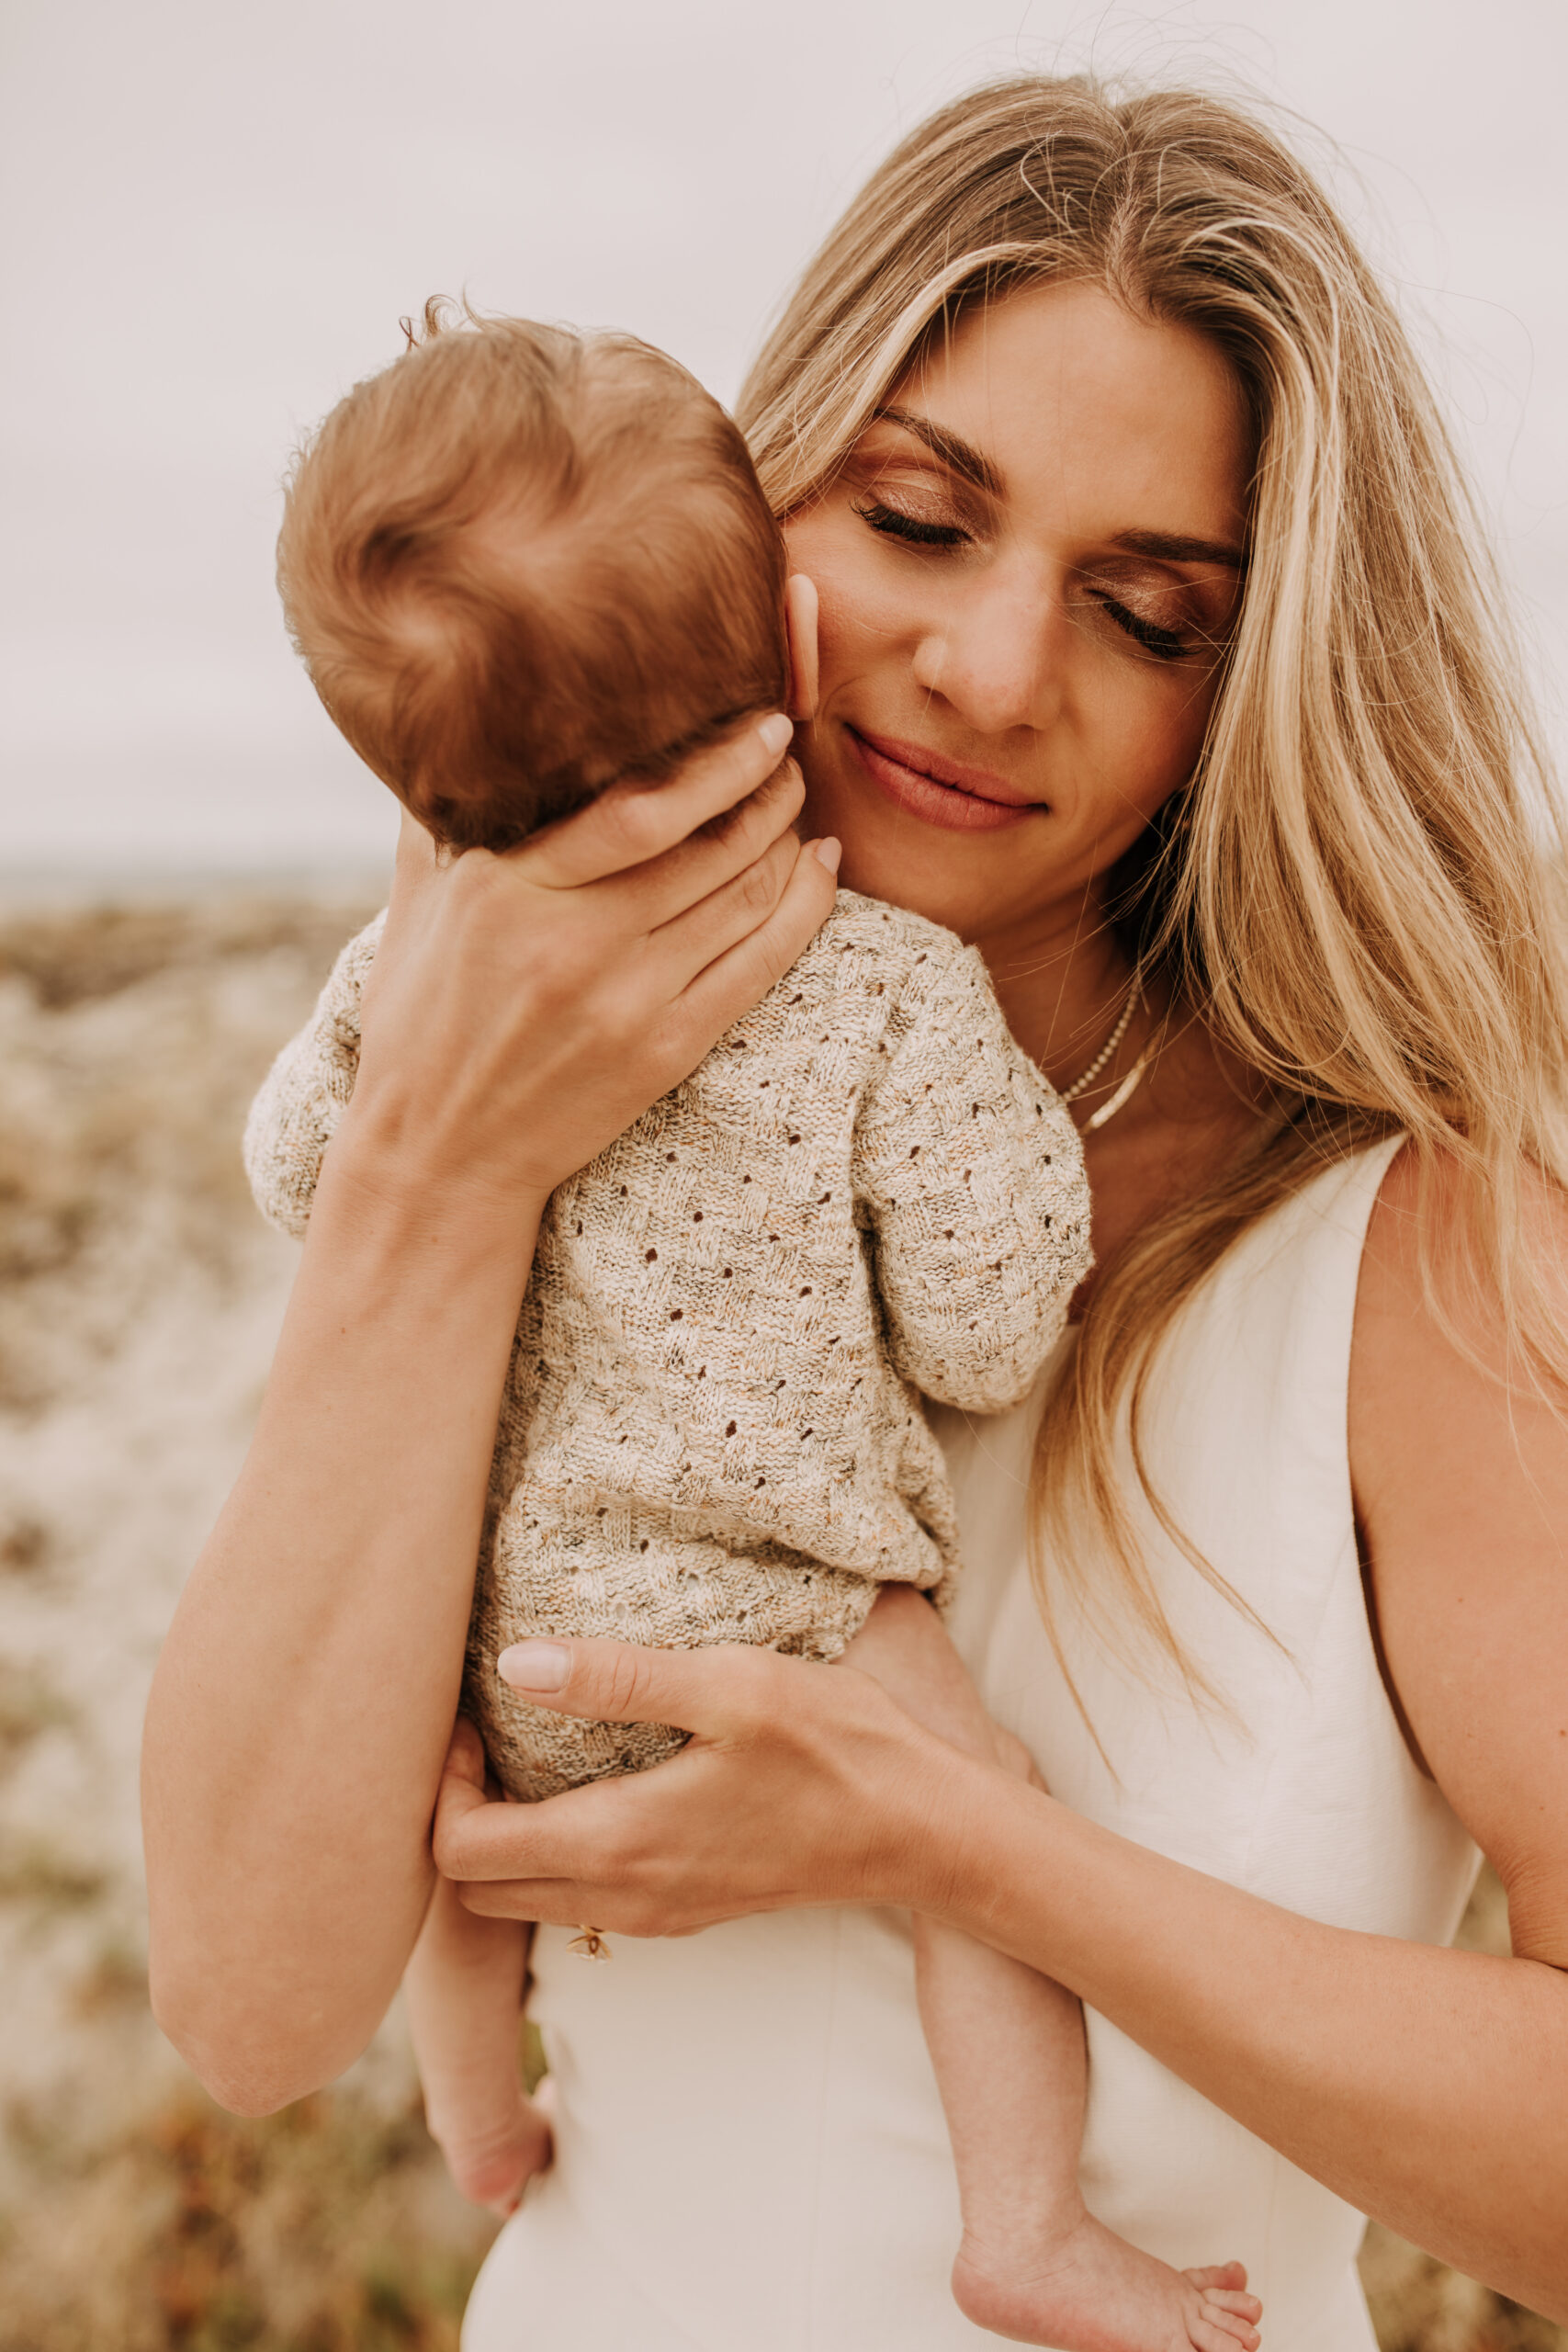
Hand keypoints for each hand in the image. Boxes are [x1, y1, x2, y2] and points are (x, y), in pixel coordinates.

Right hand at [341, 713, 838, 1207]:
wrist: (438, 1156)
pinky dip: (804, 908)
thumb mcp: (413, 911)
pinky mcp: (664, 1051)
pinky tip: (821, 871)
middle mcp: (573, 941)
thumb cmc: (419, 1024)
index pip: (641, 810)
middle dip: (768, 793)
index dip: (720, 763)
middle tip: (788, 760)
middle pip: (711, 848)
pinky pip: (760, 964)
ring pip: (745, 899)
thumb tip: (454, 734)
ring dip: (789, 843)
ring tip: (796, 811)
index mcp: (507, 889)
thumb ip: (437, 821)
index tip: (760, 725)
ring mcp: (625, 1000)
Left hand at [430, 1623, 1009, 1937]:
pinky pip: (579, 1902)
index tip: (471, 1721)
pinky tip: (587, 1786)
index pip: (462, 1852)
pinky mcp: (684, 1910)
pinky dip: (549, 1858)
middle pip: (476, 1893)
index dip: (441, 1788)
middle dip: (455, 1820)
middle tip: (483, 1738)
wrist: (923, 1832)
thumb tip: (516, 1662)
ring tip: (524, 1755)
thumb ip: (617, 1677)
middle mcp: (623, 1896)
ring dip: (501, 1844)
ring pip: (525, 1904)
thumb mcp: (730, 1685)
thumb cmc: (836, 1747)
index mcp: (619, 1842)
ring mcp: (655, 1913)